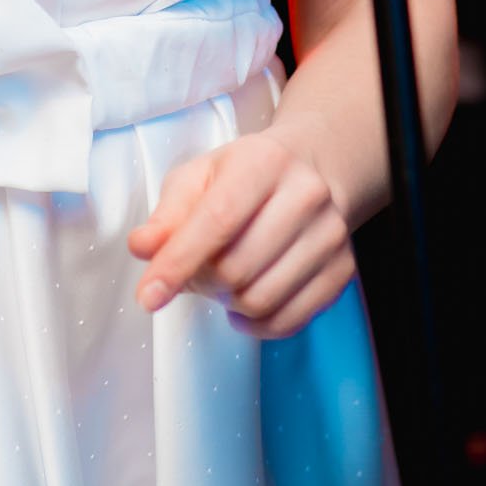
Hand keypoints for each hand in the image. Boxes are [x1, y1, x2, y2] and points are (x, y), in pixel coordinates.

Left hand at [126, 127, 354, 340]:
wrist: (313, 169)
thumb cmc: (246, 173)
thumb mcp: (199, 177)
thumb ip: (167, 214)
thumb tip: (143, 247)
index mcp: (264, 161)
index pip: (217, 221)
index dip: (178, 262)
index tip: (148, 295)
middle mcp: (305, 195)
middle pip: (237, 268)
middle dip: (202, 282)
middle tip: (195, 270)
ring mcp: (330, 235)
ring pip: (261, 300)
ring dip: (228, 303)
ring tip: (224, 280)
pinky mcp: (343, 269)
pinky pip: (289, 321)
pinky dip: (256, 324)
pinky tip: (244, 303)